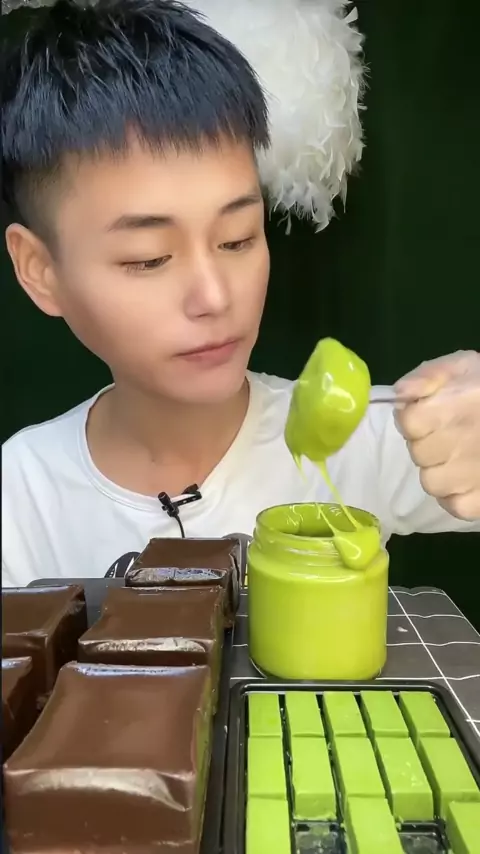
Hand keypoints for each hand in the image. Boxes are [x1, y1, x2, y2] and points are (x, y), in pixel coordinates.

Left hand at [393, 350, 479, 521]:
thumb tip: (400, 394)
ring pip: (431, 482)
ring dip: (439, 469)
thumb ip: (428, 375)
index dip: (414, 416)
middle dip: (427, 441)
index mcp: (449, 410)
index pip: (407, 423)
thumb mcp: (463, 365)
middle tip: (449, 432)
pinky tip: (466, 478)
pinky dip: (455, 495)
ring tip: (458, 455)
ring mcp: (470, 476)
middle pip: (418, 453)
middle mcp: (458, 445)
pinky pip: (454, 506)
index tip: (428, 412)